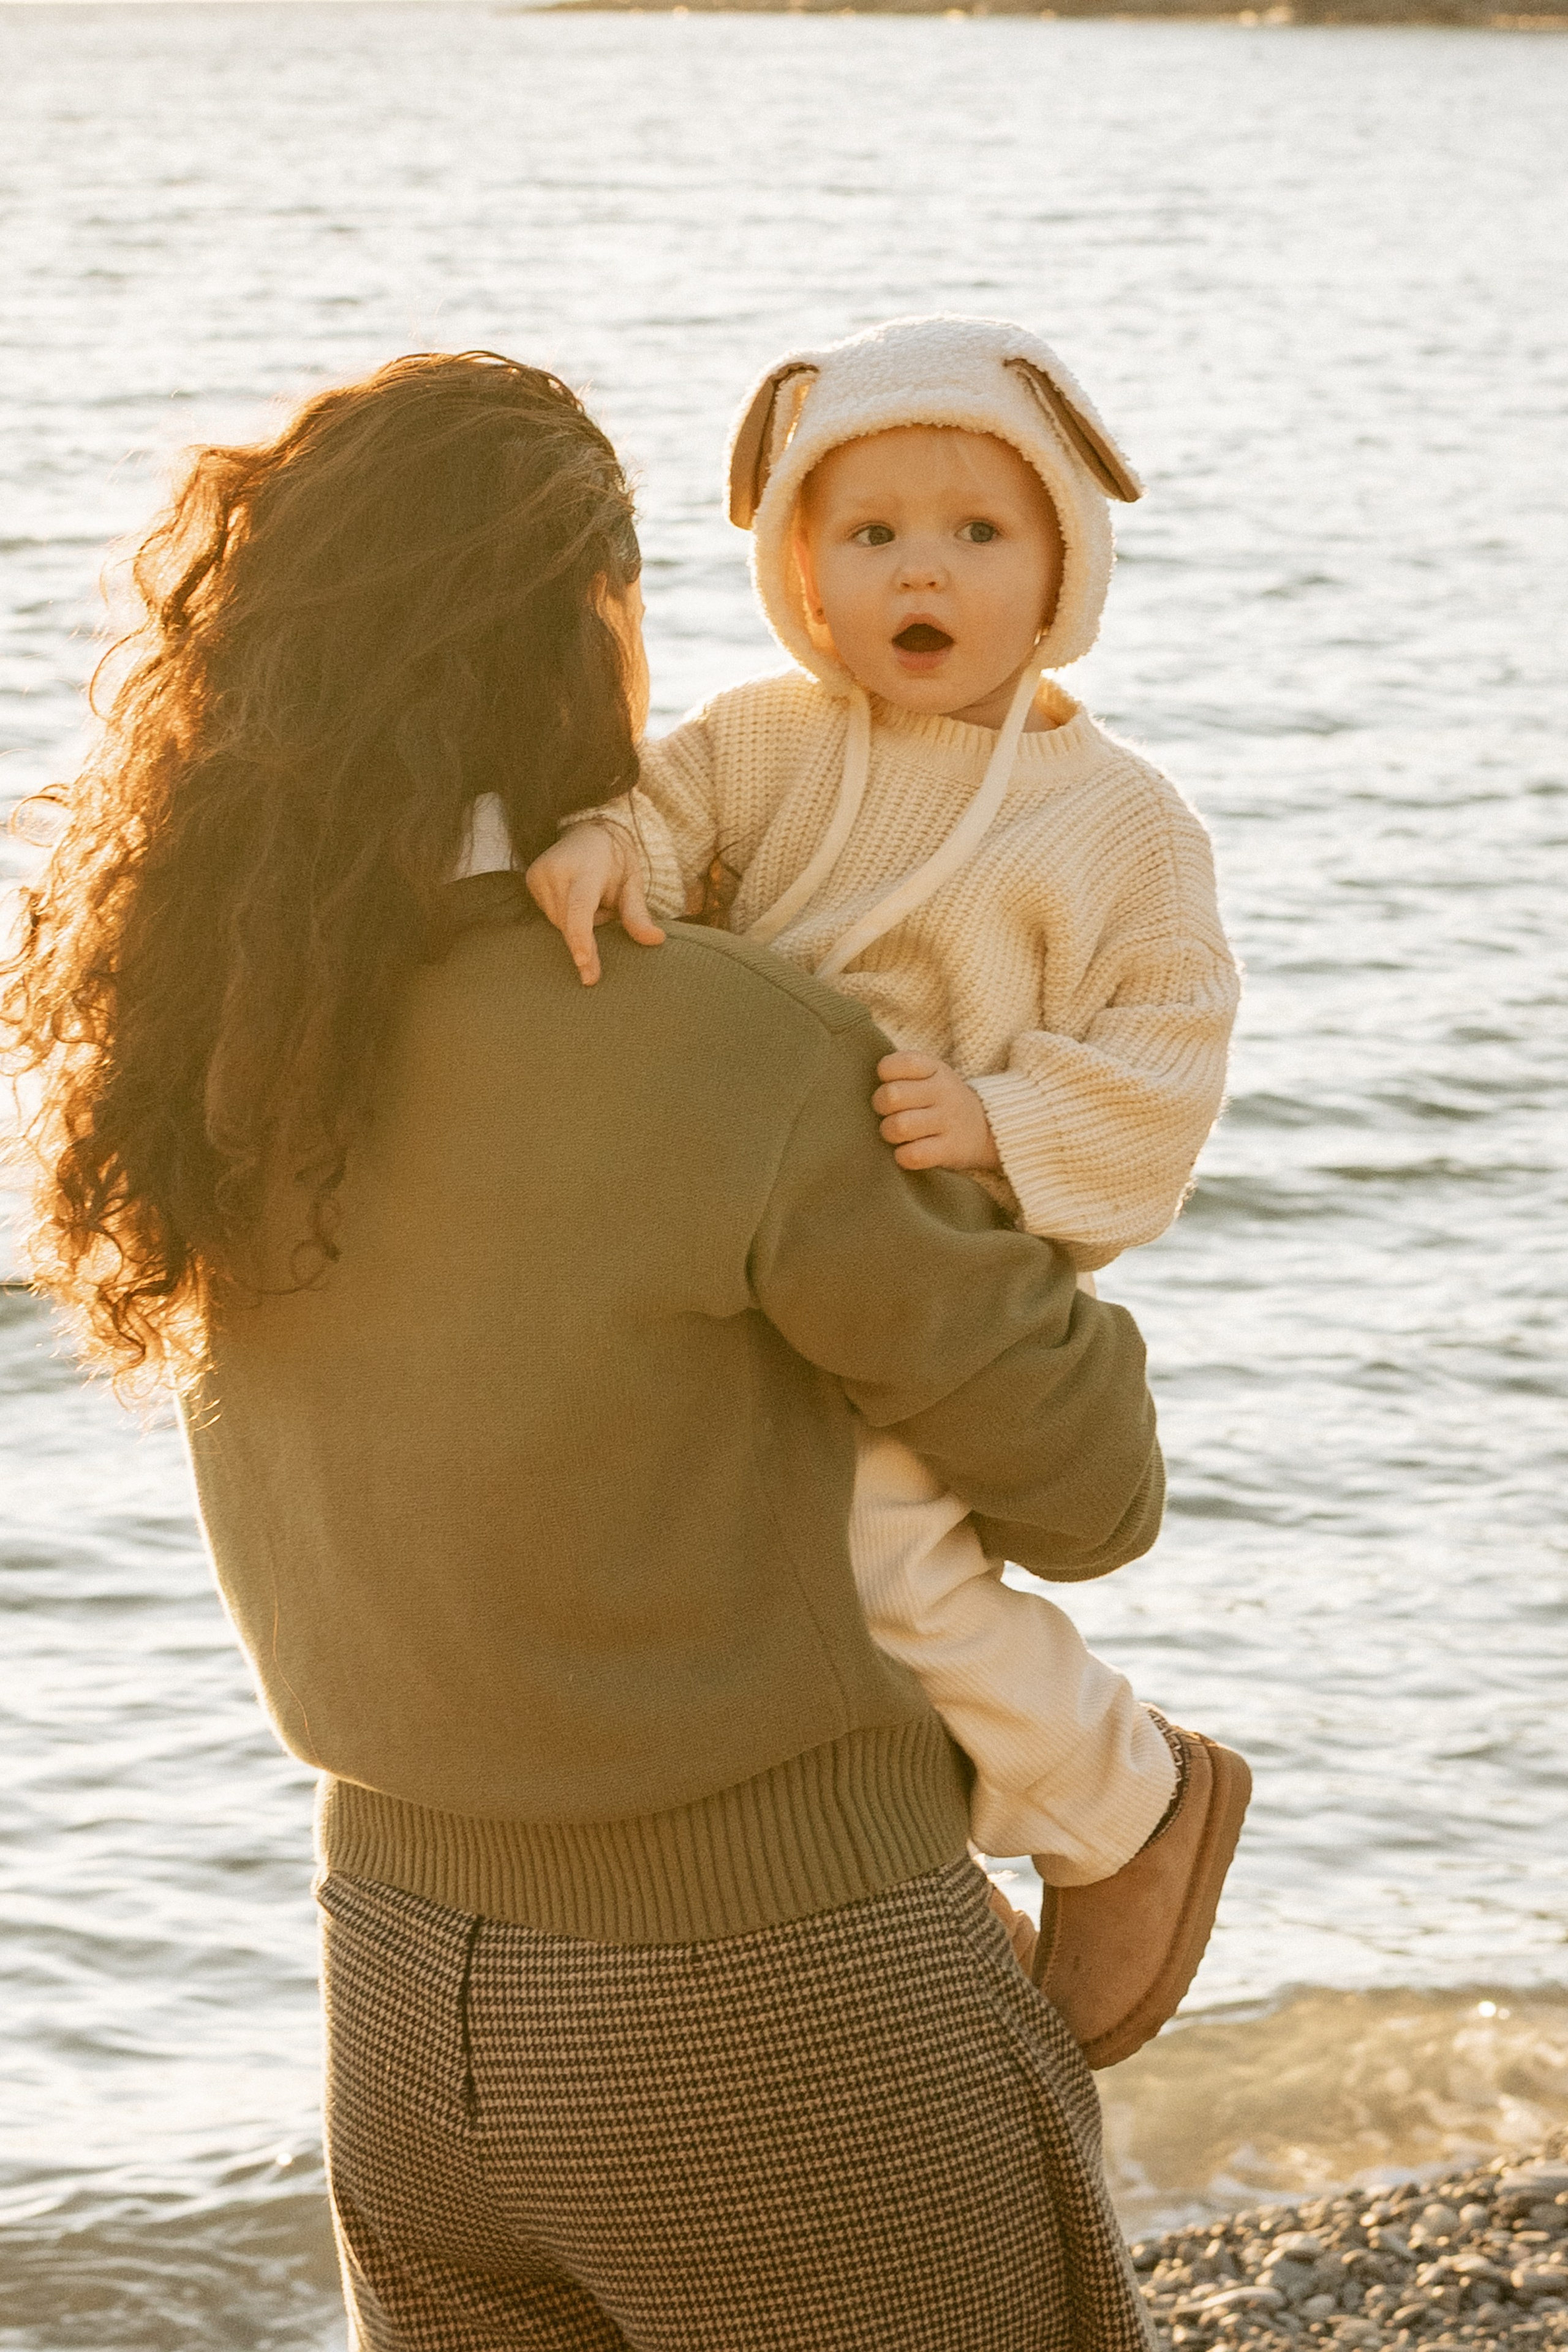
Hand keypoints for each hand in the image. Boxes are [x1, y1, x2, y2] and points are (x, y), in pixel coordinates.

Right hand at [525, 823, 664, 986]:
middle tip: (605, 910)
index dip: (581, 938)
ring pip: (557, 922)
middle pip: (570, 923)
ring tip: (590, 899)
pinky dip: (564, 915)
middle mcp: (558, 869)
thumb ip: (638, 915)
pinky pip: (548, 914)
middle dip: (588, 932)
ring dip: (575, 923)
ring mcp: (540, 873)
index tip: (583, 964)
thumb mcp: (632, 884)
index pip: (581, 909)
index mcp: (587, 869)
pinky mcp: (530, 878)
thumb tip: (656, 939)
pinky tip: (573, 897)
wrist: (591, 832)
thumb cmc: (616, 862)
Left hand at [871, 1052, 1000, 1172]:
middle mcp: (944, 1092)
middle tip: (888, 1112)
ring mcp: (948, 1121)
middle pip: (892, 1096)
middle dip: (880, 1106)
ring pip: (899, 1126)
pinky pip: (913, 1155)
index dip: (885, 1073)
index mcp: (935, 1069)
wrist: (987, 1128)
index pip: (900, 1062)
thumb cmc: (940, 1100)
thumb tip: (856, 1080)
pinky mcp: (950, 1150)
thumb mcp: (930, 1075)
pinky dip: (902, 1156)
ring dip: (889, 1132)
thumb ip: (901, 1071)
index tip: (890, 1082)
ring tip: (896, 1133)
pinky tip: (906, 1152)